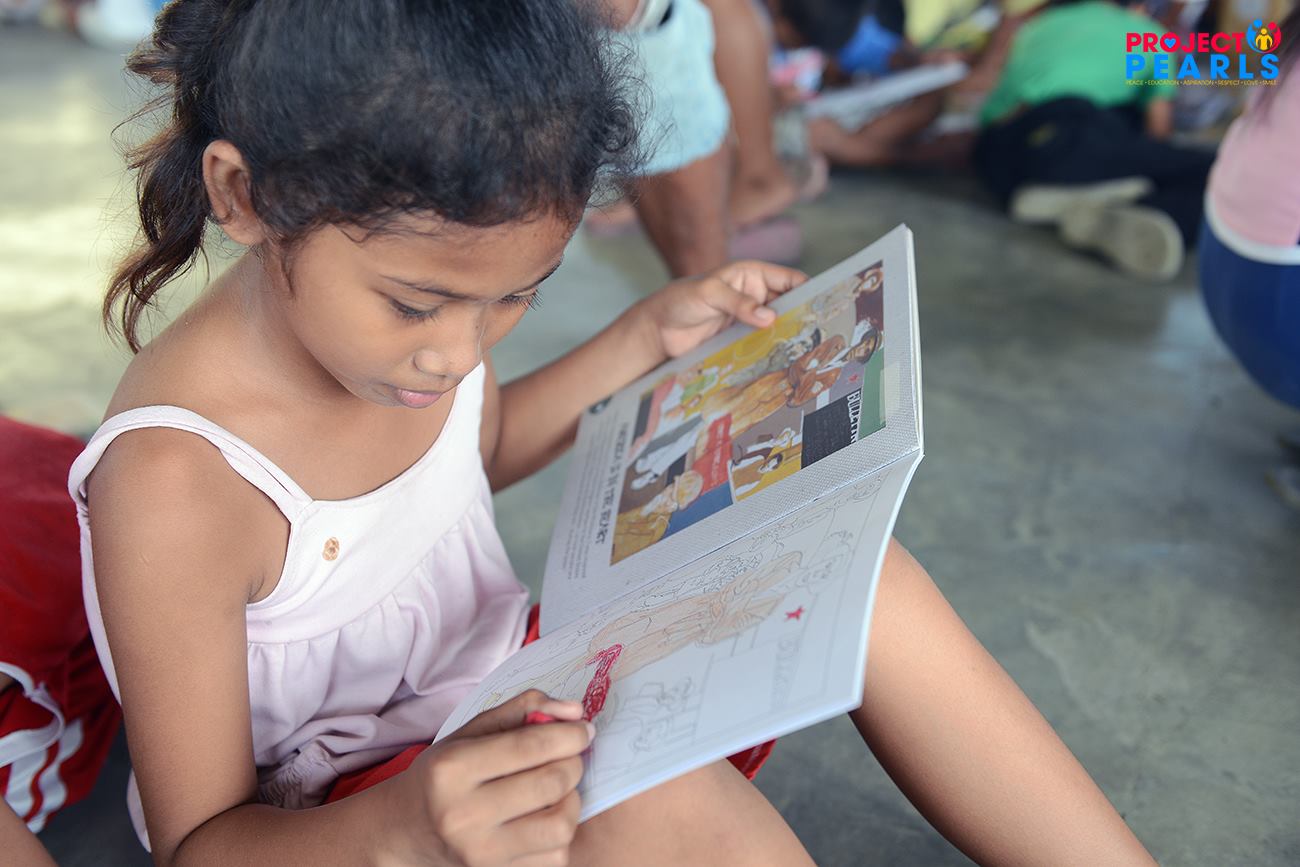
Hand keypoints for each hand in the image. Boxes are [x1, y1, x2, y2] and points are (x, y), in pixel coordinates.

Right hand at [404, 690, 592, 866]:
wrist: (406, 830)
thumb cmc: (445, 774)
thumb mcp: (470, 733)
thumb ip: (522, 710)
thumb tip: (573, 712)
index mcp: (452, 769)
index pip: (530, 746)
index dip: (569, 734)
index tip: (584, 730)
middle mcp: (462, 814)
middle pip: (551, 784)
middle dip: (573, 763)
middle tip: (570, 757)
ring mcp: (479, 852)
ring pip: (560, 827)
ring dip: (572, 801)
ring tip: (559, 790)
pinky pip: (554, 857)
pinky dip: (559, 834)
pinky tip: (544, 817)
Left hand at [632, 260, 807, 360]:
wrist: (657, 332)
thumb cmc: (679, 301)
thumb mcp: (708, 294)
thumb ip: (738, 303)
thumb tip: (769, 317)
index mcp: (752, 275)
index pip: (791, 280)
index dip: (810, 290)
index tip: (826, 306)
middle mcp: (756, 296)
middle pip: (790, 306)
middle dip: (804, 319)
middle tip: (823, 337)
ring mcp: (750, 321)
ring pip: (779, 329)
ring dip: (790, 339)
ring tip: (810, 355)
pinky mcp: (743, 342)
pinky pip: (764, 346)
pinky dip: (774, 354)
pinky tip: (785, 365)